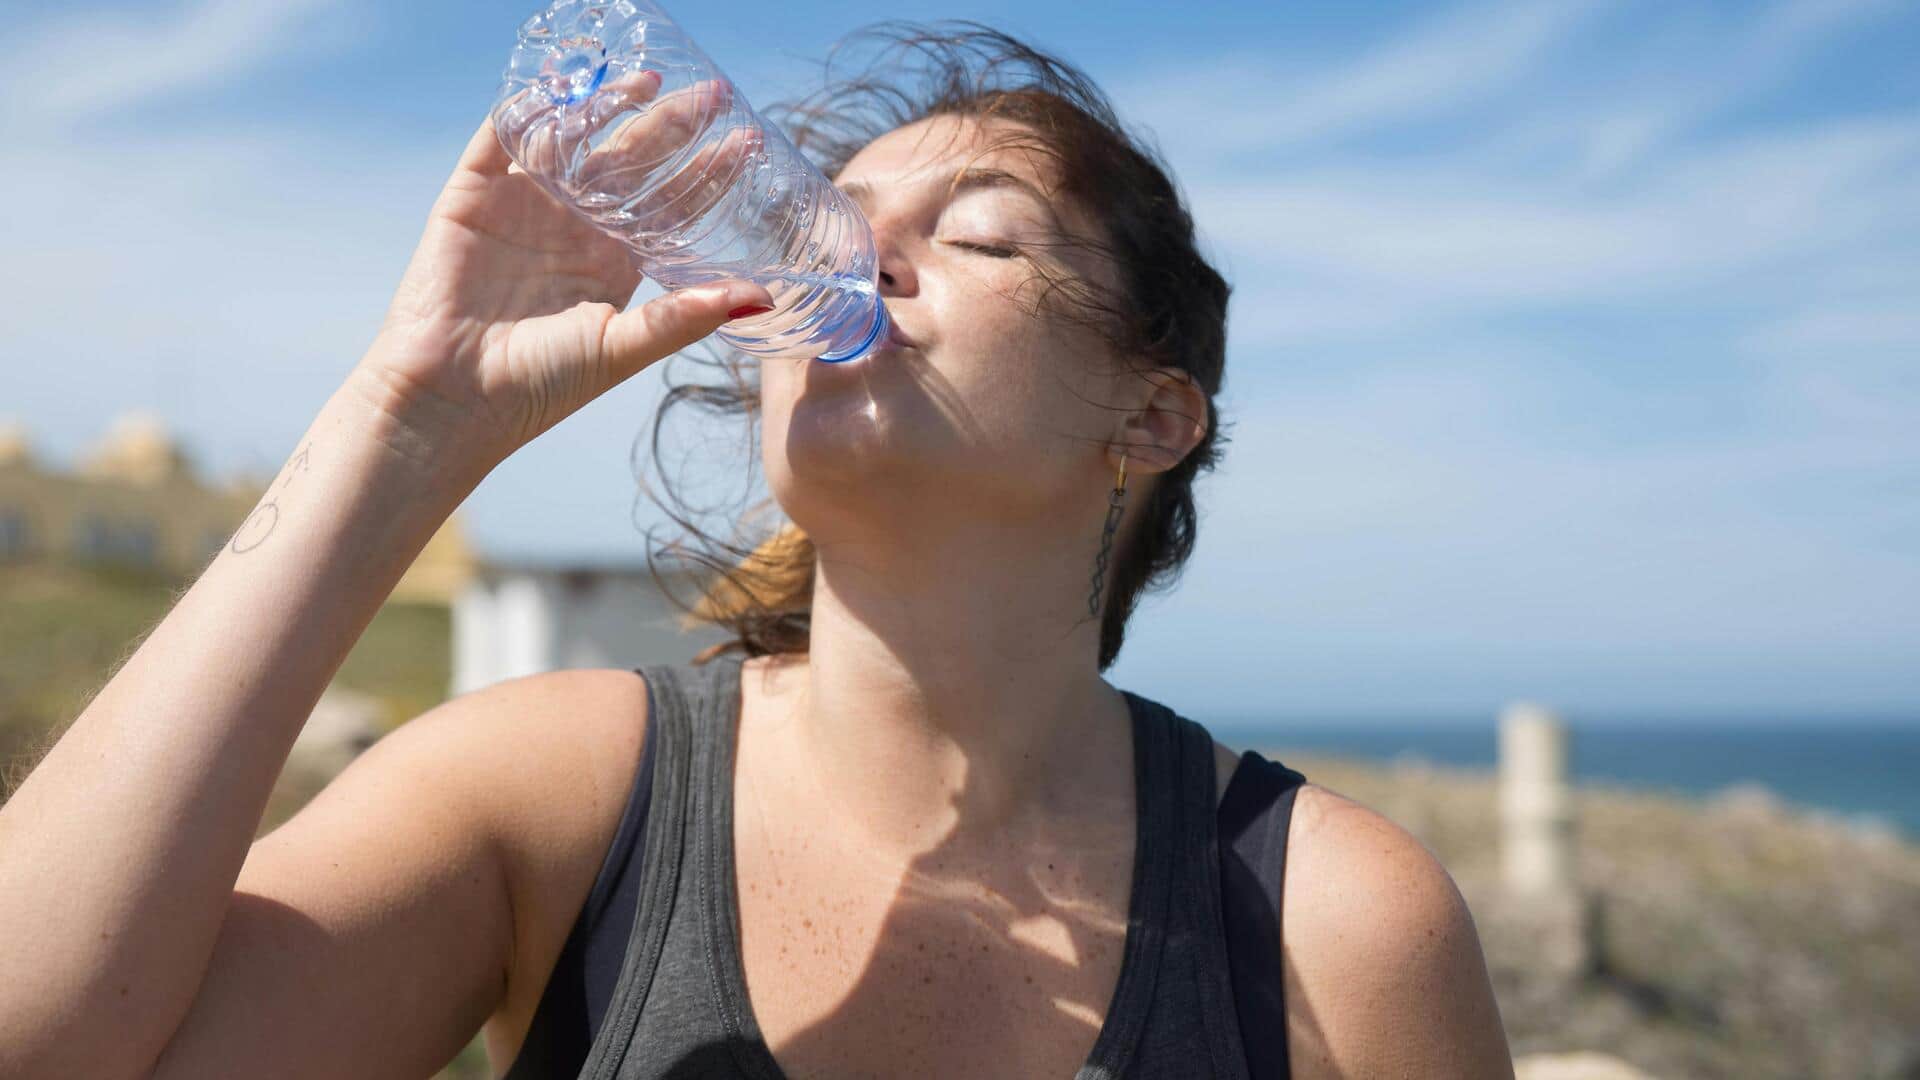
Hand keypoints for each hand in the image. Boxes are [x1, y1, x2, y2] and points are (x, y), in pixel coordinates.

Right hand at [356, 72, 771, 464]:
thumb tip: (761, 298)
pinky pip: (503, 137)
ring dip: (605, 105)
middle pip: (630, 160)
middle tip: (710, 93)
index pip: (672, 204)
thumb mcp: (623, 348)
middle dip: (671, 125)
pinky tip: (562, 85)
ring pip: (573, 138)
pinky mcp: (473, 195)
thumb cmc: (540, 386)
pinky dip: (528, 108)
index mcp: (615, 261)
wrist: (453, 399)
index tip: (748, 140)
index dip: (708, 172)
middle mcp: (575, 227)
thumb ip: (684, 317)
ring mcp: (524, 206)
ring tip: (645, 81)